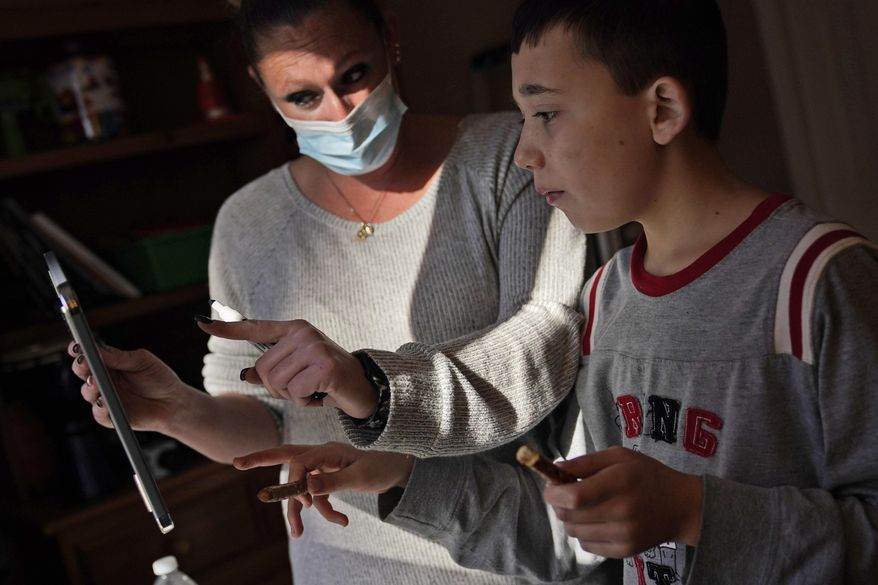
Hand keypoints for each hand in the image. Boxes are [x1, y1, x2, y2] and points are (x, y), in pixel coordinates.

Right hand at [68, 341, 185, 432]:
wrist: (174, 402)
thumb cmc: (159, 378)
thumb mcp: (143, 361)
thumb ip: (121, 357)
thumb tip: (98, 351)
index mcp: (110, 364)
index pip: (90, 355)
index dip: (79, 350)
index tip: (75, 346)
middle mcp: (104, 380)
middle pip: (83, 372)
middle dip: (80, 366)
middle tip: (83, 362)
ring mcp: (106, 398)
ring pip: (88, 393)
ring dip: (90, 388)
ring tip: (96, 383)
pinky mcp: (111, 416)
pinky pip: (99, 414)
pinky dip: (99, 408)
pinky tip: (103, 402)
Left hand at [197, 319, 378, 417]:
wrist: (363, 388)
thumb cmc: (327, 381)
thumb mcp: (297, 373)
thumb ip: (272, 372)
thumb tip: (246, 374)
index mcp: (294, 329)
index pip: (254, 328)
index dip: (227, 328)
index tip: (199, 322)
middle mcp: (303, 333)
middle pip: (264, 370)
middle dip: (279, 389)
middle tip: (303, 388)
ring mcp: (314, 347)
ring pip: (277, 383)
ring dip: (293, 397)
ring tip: (313, 390)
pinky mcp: (324, 366)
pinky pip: (295, 393)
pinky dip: (305, 402)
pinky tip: (321, 396)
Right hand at [233, 442, 413, 537]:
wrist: (399, 470)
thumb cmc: (382, 468)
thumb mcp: (360, 478)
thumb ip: (333, 482)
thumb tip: (307, 486)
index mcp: (328, 450)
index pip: (299, 460)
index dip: (288, 476)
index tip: (292, 495)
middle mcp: (322, 455)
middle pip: (288, 460)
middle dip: (263, 463)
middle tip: (237, 462)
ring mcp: (324, 467)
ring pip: (301, 486)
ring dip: (300, 510)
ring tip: (297, 534)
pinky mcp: (329, 478)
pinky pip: (317, 495)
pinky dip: (324, 510)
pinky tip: (341, 520)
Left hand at [544, 446, 702, 558]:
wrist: (682, 506)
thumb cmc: (647, 474)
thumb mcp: (619, 456)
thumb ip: (585, 462)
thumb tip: (555, 470)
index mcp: (619, 482)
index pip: (574, 497)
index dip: (554, 493)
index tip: (551, 487)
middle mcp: (622, 511)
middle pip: (570, 516)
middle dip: (559, 505)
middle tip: (567, 495)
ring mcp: (624, 535)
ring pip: (575, 533)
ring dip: (571, 519)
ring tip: (584, 507)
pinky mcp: (626, 551)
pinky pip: (588, 547)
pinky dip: (584, 534)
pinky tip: (597, 521)